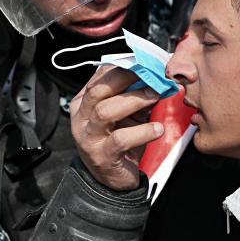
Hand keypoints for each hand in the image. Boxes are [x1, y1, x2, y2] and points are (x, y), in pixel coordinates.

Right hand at [70, 66, 163, 190]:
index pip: (100, 76)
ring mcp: (88, 137)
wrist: (111, 179)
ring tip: (156, 96)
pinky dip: (142, 131)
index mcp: (84, 102)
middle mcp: (81, 118)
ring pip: (105, 112)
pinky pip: (120, 139)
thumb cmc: (118, 141)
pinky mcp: (101, 156)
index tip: (147, 62)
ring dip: (134, 100)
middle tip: (152, 76)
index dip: (124, 66)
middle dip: (126, 78)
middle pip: (98, 90)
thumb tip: (157, 76)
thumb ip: (134, 95)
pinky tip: (158, 129)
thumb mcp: (124, 114)